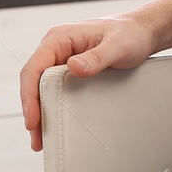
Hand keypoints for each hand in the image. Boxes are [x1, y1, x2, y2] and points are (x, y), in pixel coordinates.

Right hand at [19, 15, 158, 151]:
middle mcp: (56, 47)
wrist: (143, 32)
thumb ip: (97, 57)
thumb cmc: (130, 34)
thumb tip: (74, 67)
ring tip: (42, 139)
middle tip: (37, 138)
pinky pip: (54, 88)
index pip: (34, 68)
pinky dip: (51, 105)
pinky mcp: (70, 68)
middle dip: (33, 110)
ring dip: (40, 111)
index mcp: (60, 38)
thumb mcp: (117, 46)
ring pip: (41, 87)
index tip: (33, 120)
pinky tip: (54, 122)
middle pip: (34, 81)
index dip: (29, 96)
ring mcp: (62, 58)